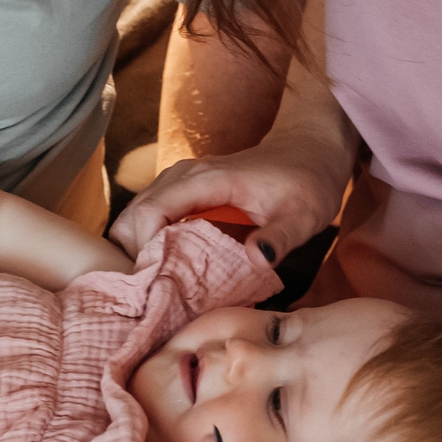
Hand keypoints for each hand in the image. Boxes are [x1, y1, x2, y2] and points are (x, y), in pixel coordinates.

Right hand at [109, 130, 353, 266]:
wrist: (309, 148)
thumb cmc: (308, 181)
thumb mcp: (304, 215)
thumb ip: (281, 238)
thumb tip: (257, 260)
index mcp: (207, 180)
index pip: (151, 211)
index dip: (145, 251)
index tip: (159, 286)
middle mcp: (184, 177)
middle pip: (132, 217)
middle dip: (135, 258)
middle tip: (158, 293)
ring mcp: (180, 182)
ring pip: (135, 218)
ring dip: (140, 253)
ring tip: (162, 286)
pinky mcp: (183, 192)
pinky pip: (149, 217)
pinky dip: (149, 244)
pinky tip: (171, 270)